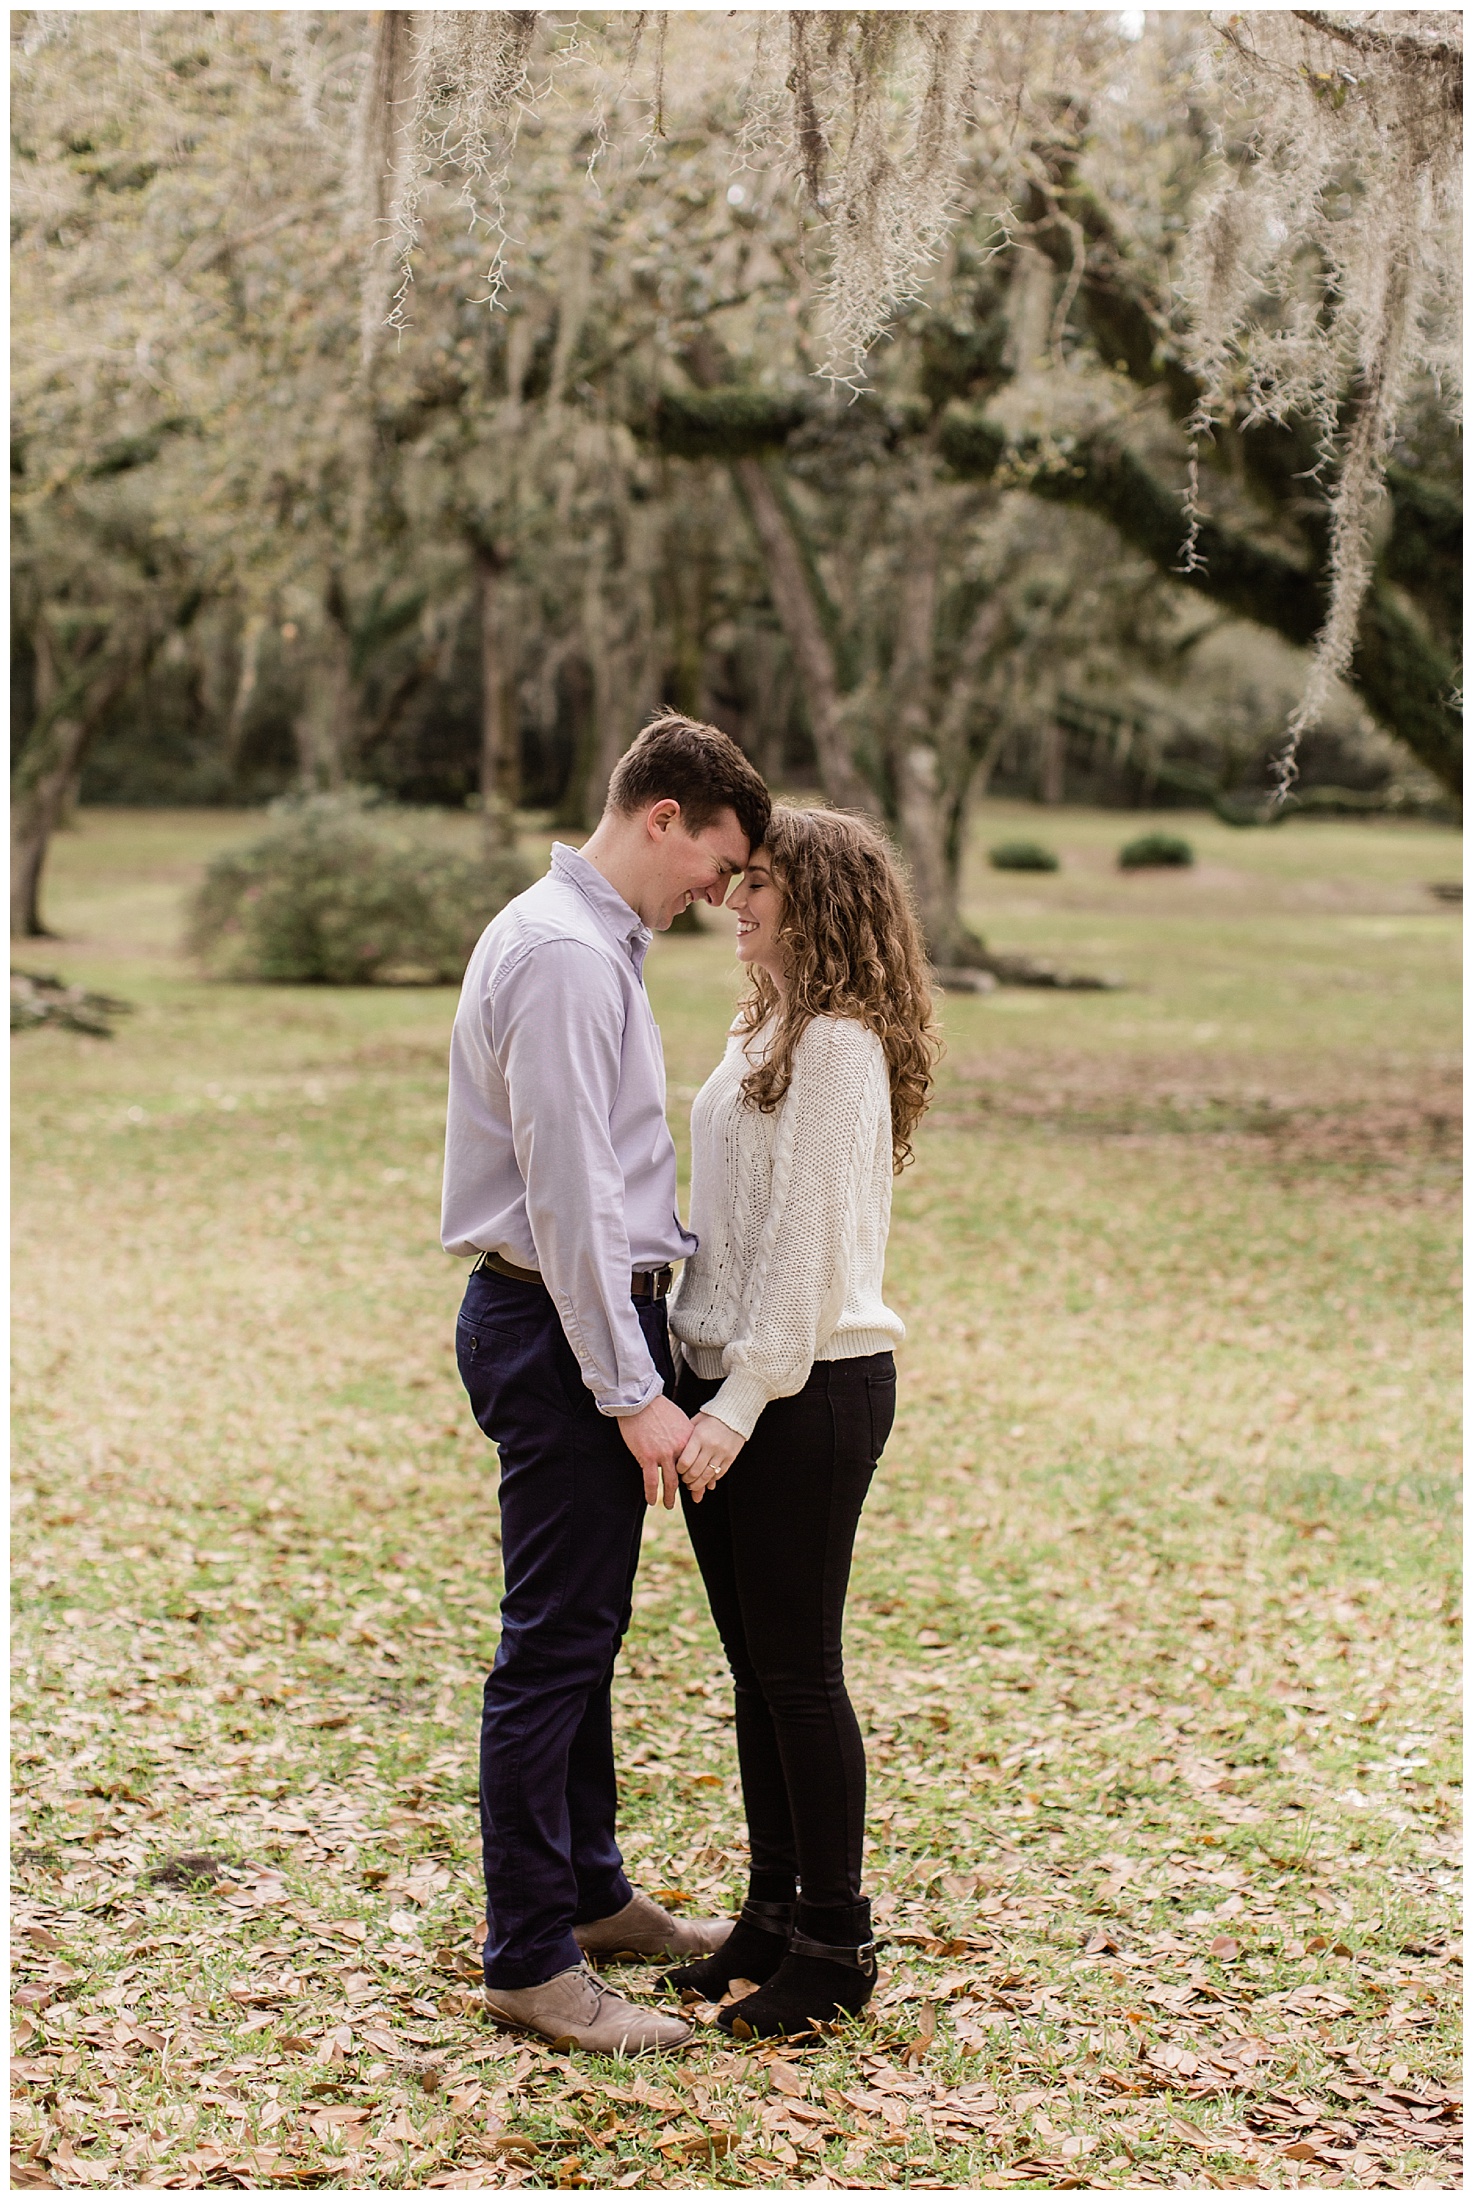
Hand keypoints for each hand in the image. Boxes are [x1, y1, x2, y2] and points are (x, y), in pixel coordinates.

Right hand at [618, 1394, 693, 1508]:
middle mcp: (678, 1449)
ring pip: (670, 1482)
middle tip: (694, 1498)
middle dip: (692, 1489)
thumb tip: (690, 1447)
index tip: (704, 1485)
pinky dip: (652, 1493)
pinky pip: (651, 1481)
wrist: (640, 1401)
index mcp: (688, 1440)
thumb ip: (686, 1436)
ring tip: (669, 1505)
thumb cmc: (659, 1409)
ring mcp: (663, 1455)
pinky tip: (652, 1501)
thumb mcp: (680, 1420)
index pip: (698, 1463)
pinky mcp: (647, 1457)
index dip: (702, 1476)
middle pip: (687, 1476)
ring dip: (670, 1497)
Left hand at [676, 1411, 744, 1502]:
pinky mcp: (731, 1457)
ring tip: (693, 1485)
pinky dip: (711, 1480)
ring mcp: (722, 1453)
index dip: (679, 1470)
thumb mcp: (695, 1423)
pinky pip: (719, 1474)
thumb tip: (674, 1452)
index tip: (677, 1470)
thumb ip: (685, 1437)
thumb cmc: (711, 1417)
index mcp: (699, 1437)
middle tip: (684, 1480)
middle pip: (695, 1472)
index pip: (685, 1461)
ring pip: (707, 1476)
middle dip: (687, 1480)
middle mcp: (710, 1446)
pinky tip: (706, 1481)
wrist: (735, 1412)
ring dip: (698, 1484)